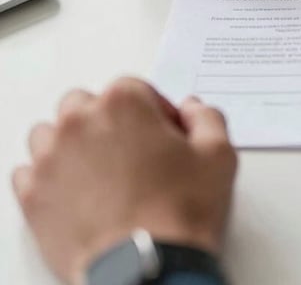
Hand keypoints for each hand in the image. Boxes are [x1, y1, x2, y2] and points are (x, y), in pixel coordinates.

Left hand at [12, 79, 236, 284]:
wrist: (146, 269)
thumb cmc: (181, 211)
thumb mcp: (219, 155)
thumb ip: (207, 118)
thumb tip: (193, 109)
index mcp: (124, 103)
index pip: (134, 87)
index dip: (154, 109)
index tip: (165, 134)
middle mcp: (80, 122)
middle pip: (85, 103)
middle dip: (107, 119)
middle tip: (131, 149)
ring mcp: (50, 159)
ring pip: (49, 133)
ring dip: (71, 142)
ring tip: (99, 170)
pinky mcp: (33, 197)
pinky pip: (28, 172)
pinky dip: (47, 176)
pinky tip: (74, 192)